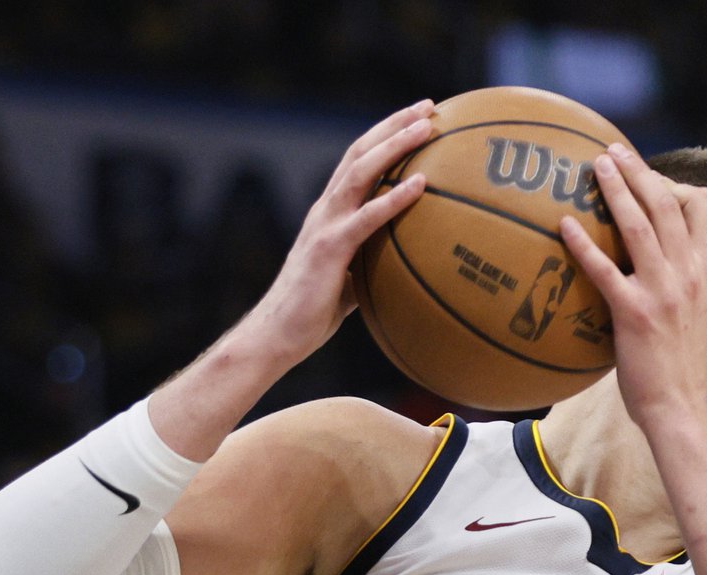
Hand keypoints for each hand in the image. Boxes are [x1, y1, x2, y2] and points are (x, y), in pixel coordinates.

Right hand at [237, 100, 434, 364]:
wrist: (277, 335)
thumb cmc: (313, 313)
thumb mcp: (351, 279)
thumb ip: (373, 261)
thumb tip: (409, 264)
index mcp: (329, 212)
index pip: (358, 161)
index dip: (385, 136)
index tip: (416, 118)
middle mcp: (325, 209)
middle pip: (361, 151)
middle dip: (395, 124)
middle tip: (429, 106)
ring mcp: (325, 225)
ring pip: (362, 171)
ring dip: (396, 145)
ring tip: (427, 128)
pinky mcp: (329, 248)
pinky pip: (367, 217)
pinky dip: (394, 198)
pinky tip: (420, 184)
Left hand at [559, 144, 706, 435]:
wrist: (681, 406)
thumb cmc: (680, 364)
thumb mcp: (695, 312)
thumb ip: (681, 279)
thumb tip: (654, 257)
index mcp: (706, 270)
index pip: (700, 206)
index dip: (672, 182)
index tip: (646, 175)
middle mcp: (689, 274)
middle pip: (666, 204)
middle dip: (638, 170)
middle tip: (612, 150)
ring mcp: (663, 292)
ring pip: (640, 226)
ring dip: (616, 190)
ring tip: (594, 166)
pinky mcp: (635, 314)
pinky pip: (605, 270)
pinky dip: (583, 244)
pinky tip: (563, 225)